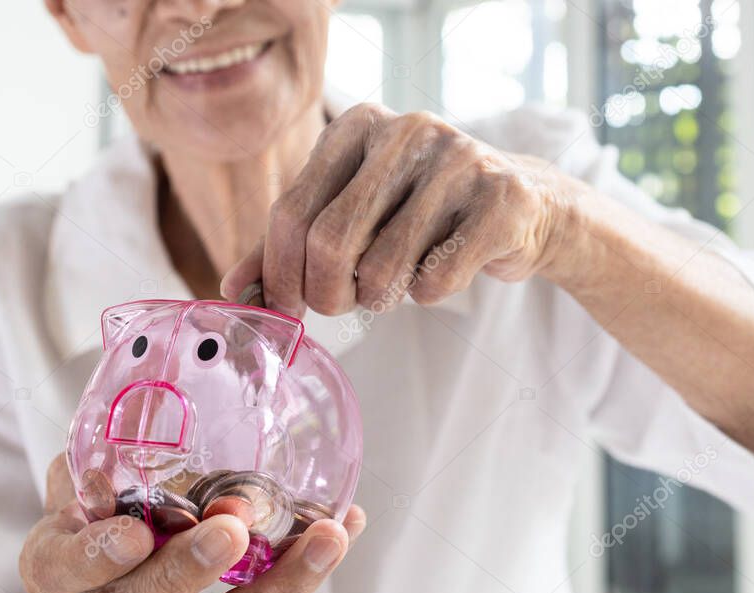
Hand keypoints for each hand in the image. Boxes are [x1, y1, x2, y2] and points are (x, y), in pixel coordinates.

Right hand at [0, 454, 365, 592]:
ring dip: (277, 584)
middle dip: (188, 569)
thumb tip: (121, 423)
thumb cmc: (78, 563)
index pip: (68, 568)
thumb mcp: (61, 519)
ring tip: (325, 539)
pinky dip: (300, 579)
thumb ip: (82, 476)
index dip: (99, 555)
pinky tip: (337, 536)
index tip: (133, 534)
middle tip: (231, 530)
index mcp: (57, 574)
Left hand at [221, 102, 578, 317]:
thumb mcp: (349, 214)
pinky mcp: (501, 199)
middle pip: (332, 243)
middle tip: (339, 305)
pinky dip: (428, 294)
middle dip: (328, 295)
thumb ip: (289, 246)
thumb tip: (233, 289)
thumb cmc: (419, 212)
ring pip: (385, 268)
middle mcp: (406, 130)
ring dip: (381, 297)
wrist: (520, 205)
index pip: (291, 213)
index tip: (287, 306)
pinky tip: (441, 271)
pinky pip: (436, 279)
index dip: (280, 275)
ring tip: (395, 283)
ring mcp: (459, 160)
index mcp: (356, 126)